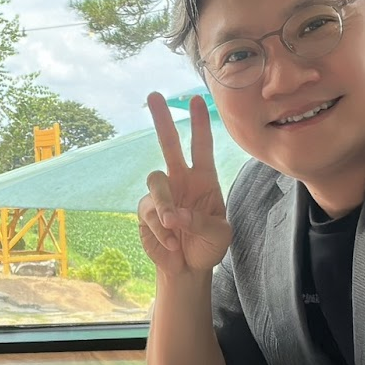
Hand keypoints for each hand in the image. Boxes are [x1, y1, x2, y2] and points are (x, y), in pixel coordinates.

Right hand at [137, 93, 231, 275]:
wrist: (188, 269)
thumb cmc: (209, 246)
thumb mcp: (219, 235)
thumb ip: (202, 222)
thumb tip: (177, 215)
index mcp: (204, 180)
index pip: (201, 146)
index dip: (199, 124)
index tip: (196, 100)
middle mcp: (181, 180)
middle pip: (169, 145)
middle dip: (162, 120)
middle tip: (154, 96)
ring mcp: (162, 194)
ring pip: (156, 181)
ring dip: (165, 204)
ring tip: (174, 227)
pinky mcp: (145, 211)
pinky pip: (149, 211)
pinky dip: (160, 228)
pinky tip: (172, 243)